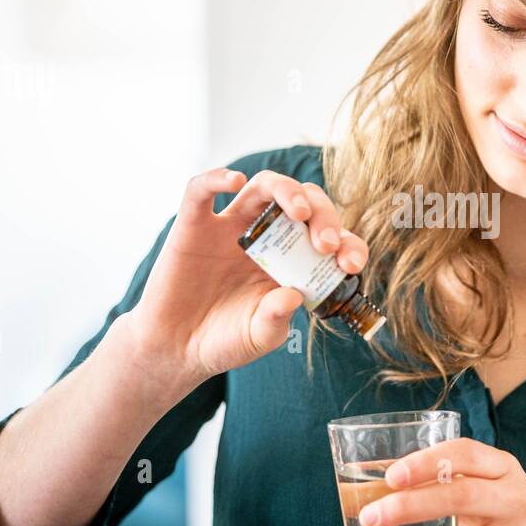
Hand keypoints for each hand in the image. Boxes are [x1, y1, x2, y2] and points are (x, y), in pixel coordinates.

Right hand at [123, 166, 369, 382]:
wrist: (174, 349)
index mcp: (291, 260)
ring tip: (299, 211)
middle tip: (326, 243)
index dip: (347, 244)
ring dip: (286, 190)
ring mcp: (230, 227)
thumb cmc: (223, 340)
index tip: (351, 264)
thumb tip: (292, 295)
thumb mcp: (259, 337)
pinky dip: (217, 177)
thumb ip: (276, 319)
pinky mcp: (194, 226)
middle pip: (302, 203)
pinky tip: (235, 181)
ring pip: (263, 186)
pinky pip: (201, 190)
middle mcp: (266, 237)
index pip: (328, 236)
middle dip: (323, 215)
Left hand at [354, 438, 525, 525]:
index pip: (465, 454)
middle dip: (408, 507)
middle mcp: (519, 502)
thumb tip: (379, 488)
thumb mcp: (498, 492)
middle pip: (459, 498)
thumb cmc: (516, 523)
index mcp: (507, 470)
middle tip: (368, 518)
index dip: (426, 462)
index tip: (391, 475)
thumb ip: (453, 485)